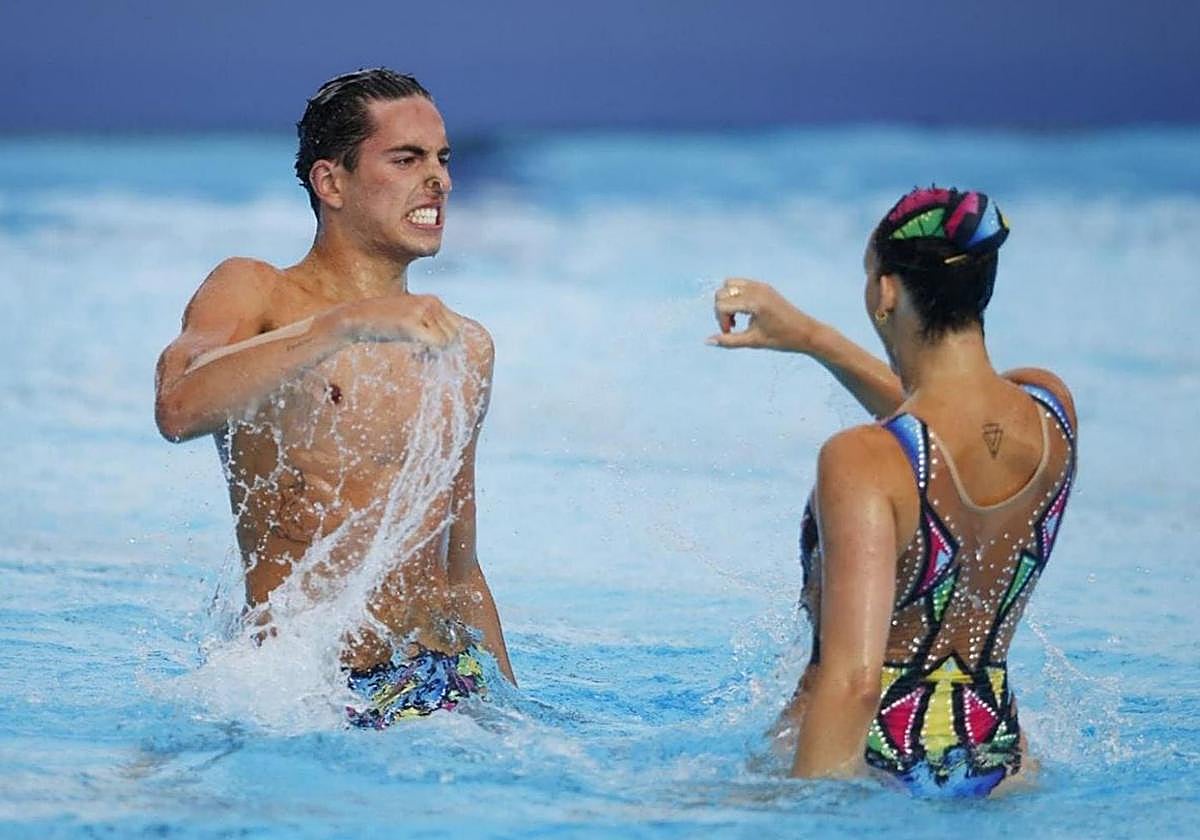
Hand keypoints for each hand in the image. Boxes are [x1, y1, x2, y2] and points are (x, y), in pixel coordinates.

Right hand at [340, 293, 461, 348]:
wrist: (355, 318)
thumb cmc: (382, 324)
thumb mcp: (410, 318)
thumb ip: (429, 325)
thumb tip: (451, 344)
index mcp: (432, 300)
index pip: (457, 325)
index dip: (447, 342)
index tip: (429, 349)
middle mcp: (431, 302)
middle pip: (456, 333)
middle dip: (443, 349)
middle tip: (421, 355)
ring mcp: (422, 311)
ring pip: (449, 340)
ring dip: (435, 353)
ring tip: (416, 355)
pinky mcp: (411, 322)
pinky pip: (438, 344)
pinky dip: (429, 355)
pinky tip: (413, 355)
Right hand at [707, 277, 817, 350]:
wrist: (806, 332)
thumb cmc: (782, 339)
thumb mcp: (753, 341)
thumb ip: (728, 341)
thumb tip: (707, 341)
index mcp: (754, 303)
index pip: (722, 305)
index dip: (721, 321)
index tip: (730, 332)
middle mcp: (756, 289)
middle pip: (722, 293)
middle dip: (721, 310)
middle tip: (732, 326)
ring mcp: (760, 286)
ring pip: (729, 284)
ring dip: (727, 300)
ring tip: (737, 317)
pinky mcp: (764, 286)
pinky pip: (740, 284)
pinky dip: (736, 296)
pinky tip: (745, 312)